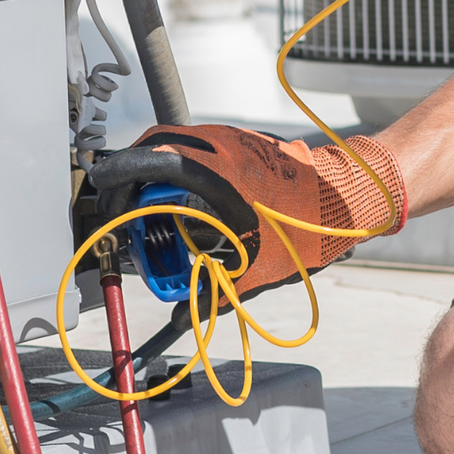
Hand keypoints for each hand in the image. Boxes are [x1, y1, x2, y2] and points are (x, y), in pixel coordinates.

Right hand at [113, 123, 406, 294]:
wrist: (348, 196)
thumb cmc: (308, 225)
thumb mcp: (257, 266)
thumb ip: (216, 292)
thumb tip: (185, 317)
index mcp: (213, 171)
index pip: (146, 162)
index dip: (118, 179)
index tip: (105, 197)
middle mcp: (219, 144)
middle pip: (155, 144)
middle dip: (132, 172)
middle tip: (123, 202)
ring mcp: (232, 137)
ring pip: (178, 139)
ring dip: (158, 165)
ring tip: (152, 201)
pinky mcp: (244, 139)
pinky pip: (200, 143)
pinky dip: (183, 163)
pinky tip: (189, 196)